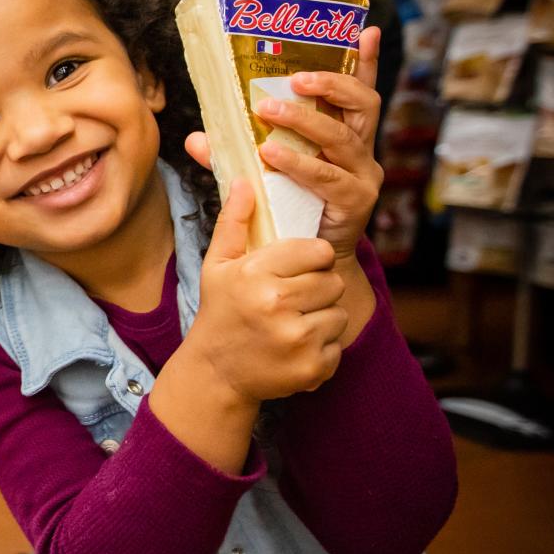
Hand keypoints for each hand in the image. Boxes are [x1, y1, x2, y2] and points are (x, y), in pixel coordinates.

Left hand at [183, 26, 384, 261]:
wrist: (307, 264)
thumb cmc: (286, 208)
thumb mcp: (259, 173)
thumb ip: (232, 154)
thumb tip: (193, 138)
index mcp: (345, 134)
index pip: (360, 91)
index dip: (366, 61)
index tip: (367, 30)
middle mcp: (361, 150)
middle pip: (363, 103)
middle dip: (332, 84)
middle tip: (294, 77)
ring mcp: (363, 175)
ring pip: (342, 136)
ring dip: (304, 120)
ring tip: (267, 112)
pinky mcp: (356, 201)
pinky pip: (328, 176)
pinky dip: (299, 163)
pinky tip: (273, 155)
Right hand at [184, 179, 348, 403]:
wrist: (215, 374)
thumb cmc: (220, 312)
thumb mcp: (218, 265)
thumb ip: (234, 222)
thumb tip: (244, 180)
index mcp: (256, 274)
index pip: (317, 251)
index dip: (310, 260)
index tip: (294, 271)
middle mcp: (277, 305)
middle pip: (333, 281)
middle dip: (317, 289)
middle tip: (292, 300)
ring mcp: (296, 339)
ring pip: (339, 313)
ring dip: (322, 318)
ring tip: (293, 323)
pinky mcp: (311, 368)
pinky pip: (338, 346)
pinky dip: (322, 349)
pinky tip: (295, 348)